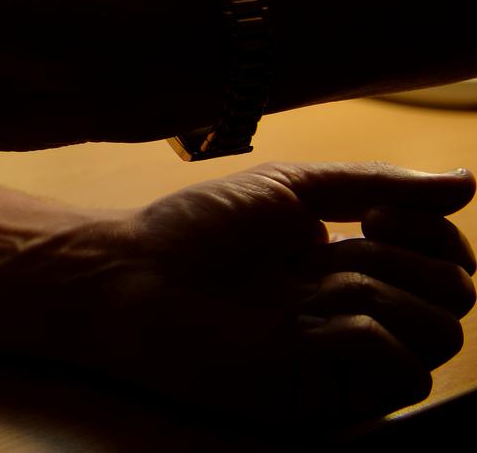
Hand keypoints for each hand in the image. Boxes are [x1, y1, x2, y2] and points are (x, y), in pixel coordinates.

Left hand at [12, 162, 475, 422]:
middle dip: (418, 259)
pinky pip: (402, 377)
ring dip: (393, 294)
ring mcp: (339, 354)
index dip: (435, 233)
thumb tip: (469, 183)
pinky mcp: (321, 394)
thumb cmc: (195, 228)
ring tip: (323, 282)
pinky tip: (318, 319)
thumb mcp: (291, 188)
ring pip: (441, 336)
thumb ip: (377, 181)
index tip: (373, 211)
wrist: (133, 274)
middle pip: (456, 297)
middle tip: (354, 241)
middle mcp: (352, 309)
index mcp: (348, 262)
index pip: (444, 260)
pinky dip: (376, 339)